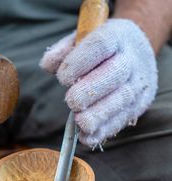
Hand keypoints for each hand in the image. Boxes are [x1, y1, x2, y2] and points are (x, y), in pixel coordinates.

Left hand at [40, 19, 157, 147]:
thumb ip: (64, 51)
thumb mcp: (85, 39)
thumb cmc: (103, 50)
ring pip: (122, 100)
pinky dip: (103, 131)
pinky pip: (122, 119)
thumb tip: (46, 65)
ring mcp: (139, 83)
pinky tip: (87, 137)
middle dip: (90, 91)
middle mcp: (132, 60)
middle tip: (72, 102)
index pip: (100, 45)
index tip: (62, 78)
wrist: (138, 53)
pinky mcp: (140, 104)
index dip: (80, 62)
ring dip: (98, 115)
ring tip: (80, 123)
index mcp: (117, 36)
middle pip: (114, 74)